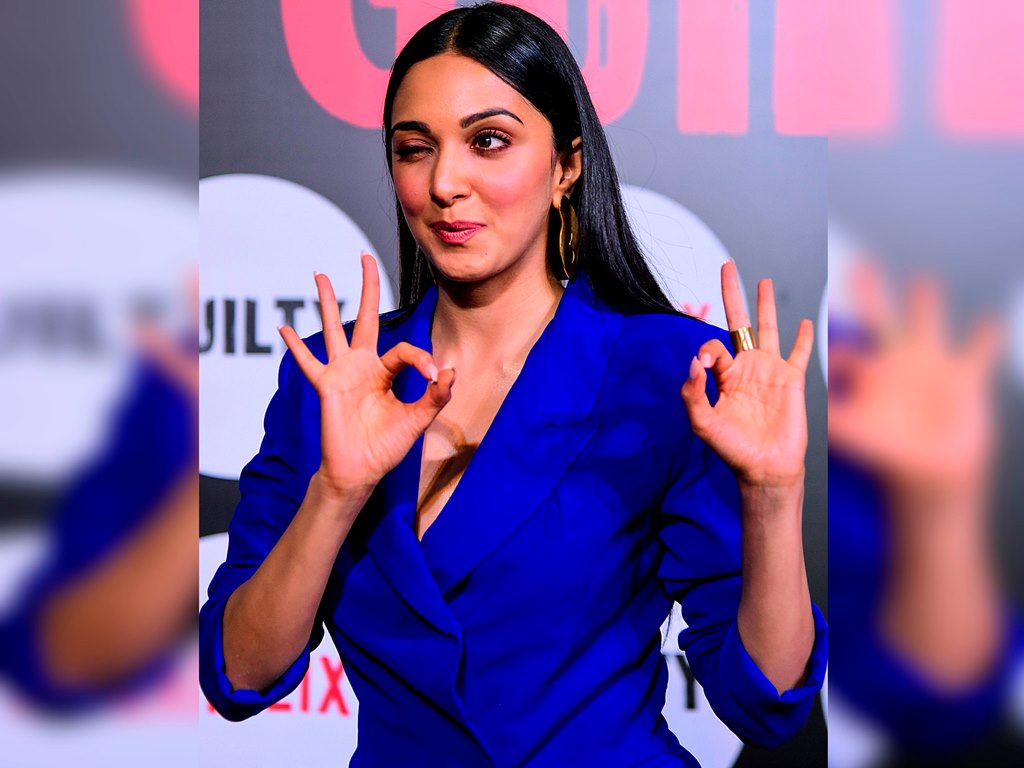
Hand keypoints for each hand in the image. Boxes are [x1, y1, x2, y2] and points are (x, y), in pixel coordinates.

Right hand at [278, 253, 454, 496]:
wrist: (361, 471)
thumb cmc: (387, 447)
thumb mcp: (417, 421)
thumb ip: (434, 397)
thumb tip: (450, 371)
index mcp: (387, 372)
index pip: (404, 350)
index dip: (422, 360)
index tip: (435, 379)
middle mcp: (363, 366)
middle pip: (365, 317)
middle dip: (367, 287)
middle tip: (364, 257)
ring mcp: (342, 373)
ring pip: (334, 329)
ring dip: (327, 301)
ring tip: (320, 274)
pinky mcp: (326, 386)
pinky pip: (309, 362)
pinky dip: (296, 346)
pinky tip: (284, 327)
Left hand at [680, 260, 813, 488]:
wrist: (765, 467)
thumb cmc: (732, 448)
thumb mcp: (703, 422)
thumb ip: (694, 392)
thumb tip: (694, 361)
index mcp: (723, 375)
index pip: (712, 346)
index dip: (706, 350)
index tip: (705, 365)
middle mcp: (746, 367)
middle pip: (739, 322)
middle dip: (733, 293)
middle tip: (727, 266)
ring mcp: (770, 371)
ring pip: (769, 329)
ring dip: (766, 304)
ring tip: (763, 281)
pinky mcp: (793, 380)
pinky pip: (800, 353)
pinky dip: (804, 337)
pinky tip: (805, 321)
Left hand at [828, 261, 999, 497]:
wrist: (931, 475)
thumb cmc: (889, 457)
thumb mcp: (859, 436)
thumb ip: (837, 419)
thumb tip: (815, 407)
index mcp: (869, 377)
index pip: (846, 352)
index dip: (834, 346)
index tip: (822, 334)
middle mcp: (897, 365)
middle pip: (881, 321)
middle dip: (870, 294)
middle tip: (858, 265)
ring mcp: (931, 368)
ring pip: (929, 325)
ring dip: (926, 303)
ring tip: (922, 278)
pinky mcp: (964, 379)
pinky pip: (978, 353)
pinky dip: (985, 338)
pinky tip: (989, 321)